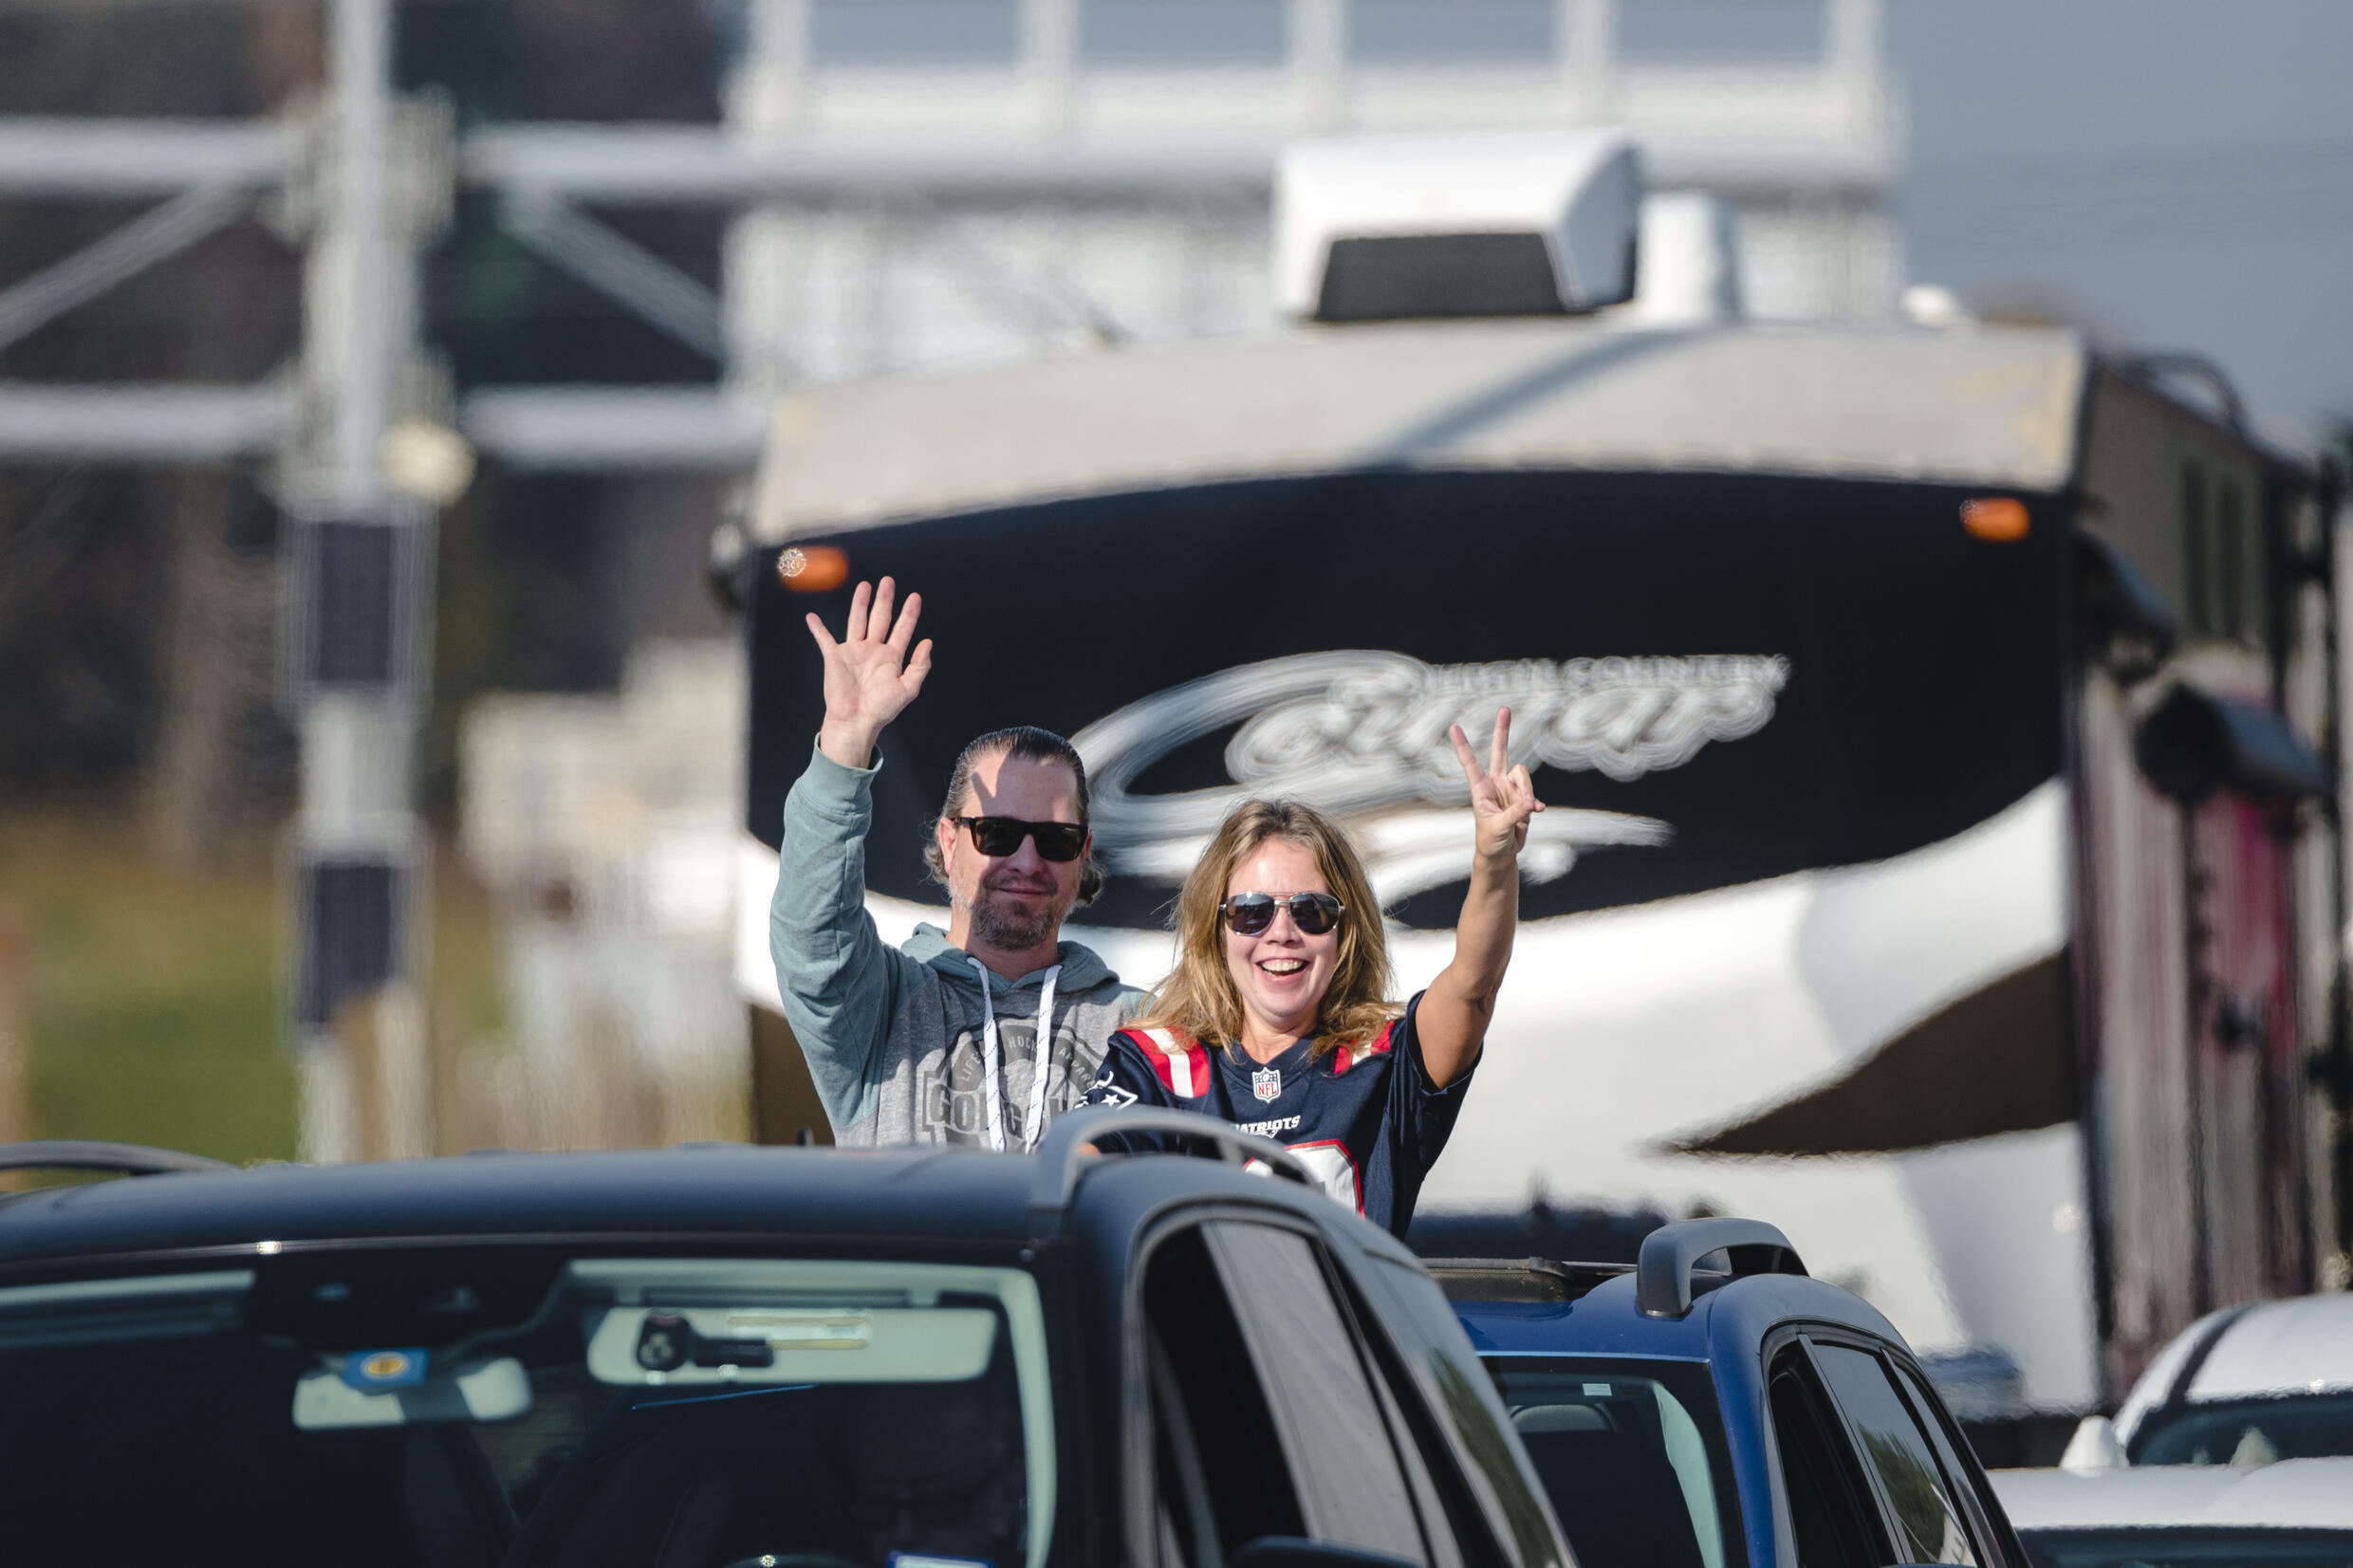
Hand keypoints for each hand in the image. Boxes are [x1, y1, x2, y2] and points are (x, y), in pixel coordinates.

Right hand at [806, 577, 932, 767]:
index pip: (902, 629)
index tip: (915, 597)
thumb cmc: (882, 709)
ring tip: (865, 586)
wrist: (857, 721)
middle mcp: (873, 650)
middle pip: (880, 618)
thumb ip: (919, 666)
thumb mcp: (908, 689)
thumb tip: (927, 642)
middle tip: (888, 581)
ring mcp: (853, 652)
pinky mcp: (835, 657)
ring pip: (858, 621)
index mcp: (891, 657)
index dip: (909, 613)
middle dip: (885, 600)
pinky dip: (818, 628)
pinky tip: (812, 617)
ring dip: (860, 603)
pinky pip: (824, 639)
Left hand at [1449, 707, 1544, 863]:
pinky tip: (1537, 811)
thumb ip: (1515, 813)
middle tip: (1504, 709)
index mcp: (1481, 789)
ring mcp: (1511, 790)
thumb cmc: (1490, 841)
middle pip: (1500, 752)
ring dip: (1527, 792)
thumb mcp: (1498, 828)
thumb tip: (1530, 802)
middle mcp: (1496, 784)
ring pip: (1524, 777)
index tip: (1454, 727)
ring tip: (1526, 812)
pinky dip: (1535, 803)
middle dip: (1503, 730)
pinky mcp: (1524, 799)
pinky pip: (1533, 793)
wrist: (1501, 853)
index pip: (1470, 763)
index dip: (1463, 746)